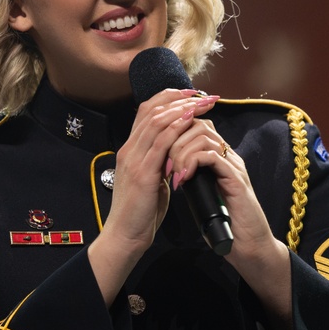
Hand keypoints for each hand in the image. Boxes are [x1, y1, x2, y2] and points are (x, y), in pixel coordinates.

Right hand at [87, 89, 218, 303]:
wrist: (125, 235)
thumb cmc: (140, 211)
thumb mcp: (152, 180)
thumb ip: (160, 162)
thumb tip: (176, 150)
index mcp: (131, 149)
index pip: (146, 111)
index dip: (169, 98)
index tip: (192, 94)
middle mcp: (129, 149)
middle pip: (151, 110)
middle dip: (179, 98)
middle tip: (203, 94)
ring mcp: (134, 159)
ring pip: (156, 121)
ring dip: (182, 109)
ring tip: (203, 103)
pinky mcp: (142, 173)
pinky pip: (159, 143)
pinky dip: (176, 128)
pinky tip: (190, 121)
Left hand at [168, 117, 292, 327]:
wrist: (248, 245)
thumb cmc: (225, 224)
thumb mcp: (202, 195)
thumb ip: (192, 178)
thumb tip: (169, 169)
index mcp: (220, 158)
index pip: (196, 126)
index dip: (174, 134)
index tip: (159, 155)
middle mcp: (228, 156)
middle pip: (198, 124)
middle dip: (174, 140)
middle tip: (164, 164)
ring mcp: (234, 166)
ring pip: (203, 136)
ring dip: (181, 151)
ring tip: (172, 173)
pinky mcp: (236, 179)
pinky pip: (212, 156)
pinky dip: (193, 162)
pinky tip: (184, 179)